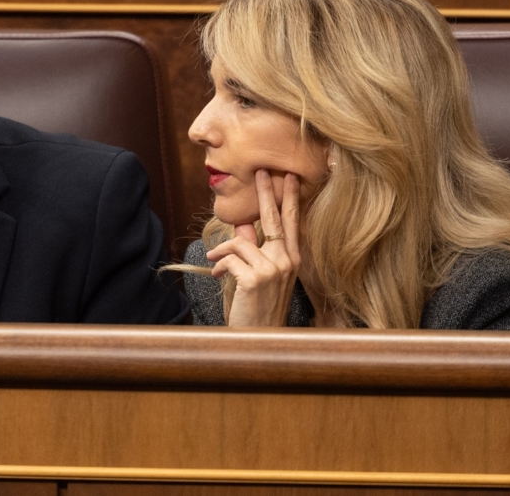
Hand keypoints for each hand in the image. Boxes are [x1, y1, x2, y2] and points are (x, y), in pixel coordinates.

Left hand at [206, 169, 300, 326]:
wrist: (259, 338)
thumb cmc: (258, 307)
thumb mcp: (260, 276)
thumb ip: (254, 250)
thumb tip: (245, 227)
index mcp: (292, 260)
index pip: (293, 223)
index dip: (290, 199)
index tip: (289, 178)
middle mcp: (287, 261)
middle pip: (275, 219)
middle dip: (267, 193)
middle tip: (262, 172)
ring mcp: (273, 269)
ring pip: (240, 242)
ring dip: (222, 251)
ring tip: (216, 262)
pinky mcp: (254, 278)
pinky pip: (229, 257)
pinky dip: (218, 265)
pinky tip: (217, 276)